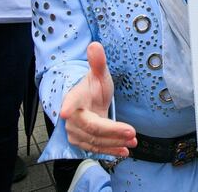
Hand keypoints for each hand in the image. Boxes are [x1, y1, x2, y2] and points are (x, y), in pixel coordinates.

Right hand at [60, 42, 136, 156]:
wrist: (87, 102)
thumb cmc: (92, 87)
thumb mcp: (98, 74)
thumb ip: (98, 62)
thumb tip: (95, 45)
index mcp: (73, 99)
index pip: (70, 104)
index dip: (67, 107)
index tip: (65, 112)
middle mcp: (72, 119)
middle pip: (92, 128)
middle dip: (112, 132)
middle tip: (131, 132)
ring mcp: (76, 132)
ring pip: (96, 141)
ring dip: (115, 143)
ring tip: (133, 140)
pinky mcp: (83, 142)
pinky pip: (97, 149)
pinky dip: (111, 151)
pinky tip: (124, 151)